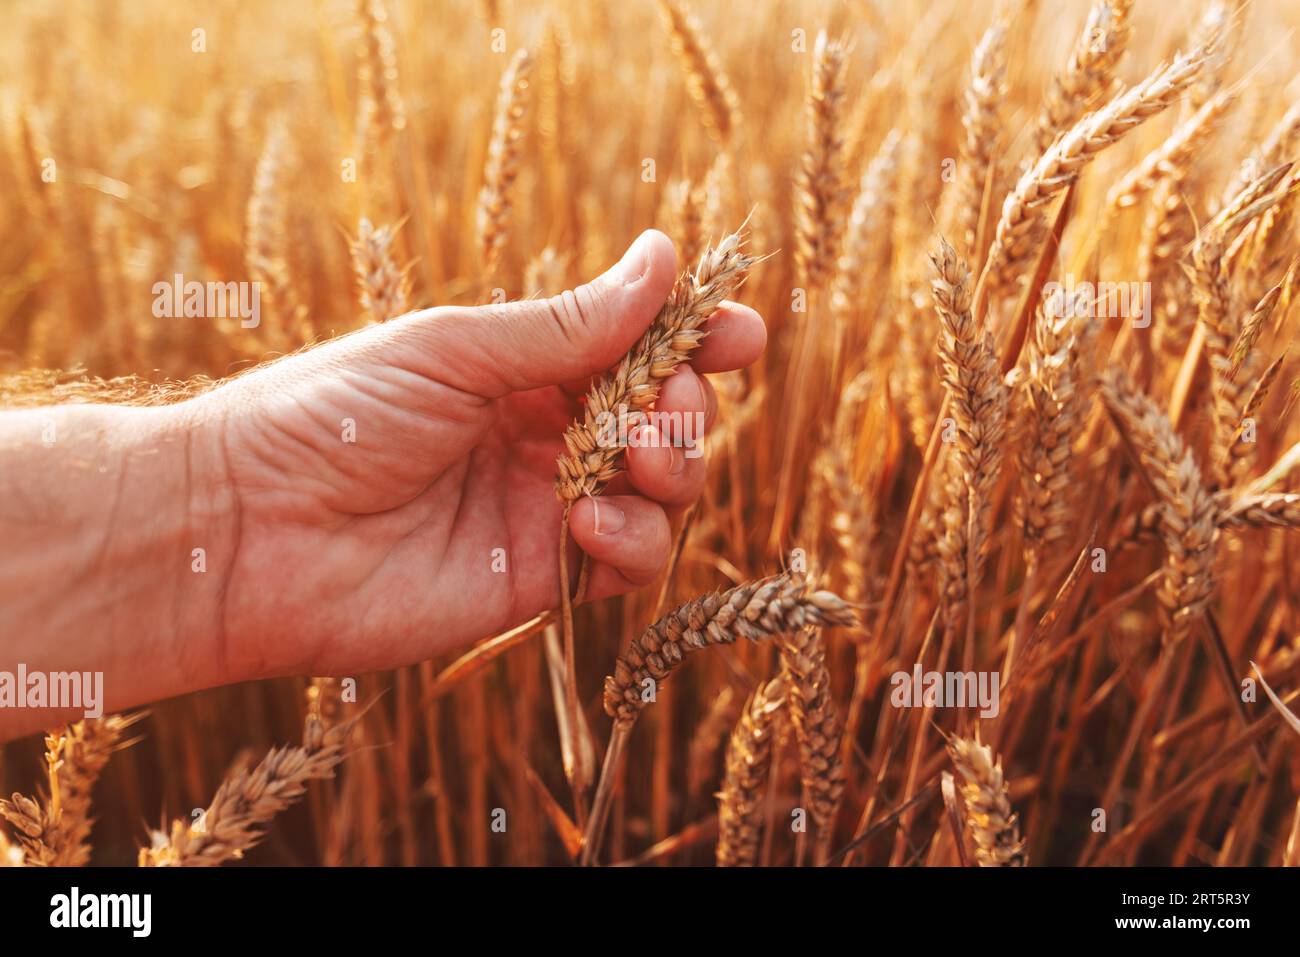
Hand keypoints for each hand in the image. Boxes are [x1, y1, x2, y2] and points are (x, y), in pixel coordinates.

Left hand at [193, 229, 764, 681]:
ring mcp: (547, 510)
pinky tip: (588, 522)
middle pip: (665, 419)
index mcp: (524, 369)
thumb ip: (568, 323)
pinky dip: (633, 539)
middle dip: (685, 407)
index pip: (637, 349)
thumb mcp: (455, 349)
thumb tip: (664, 256)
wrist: (250, 530)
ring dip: (674, 470)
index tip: (740, 333)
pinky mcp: (541, 582)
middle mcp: (546, 437)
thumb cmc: (332, 416)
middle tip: (662, 403)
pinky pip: (628, 562)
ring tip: (635, 458)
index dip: (696, 341)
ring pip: (663, 493)